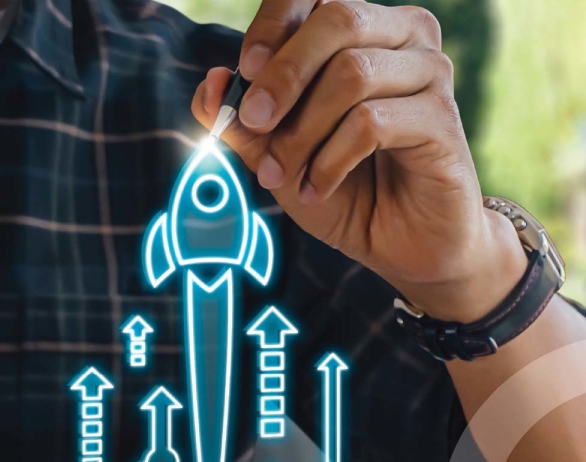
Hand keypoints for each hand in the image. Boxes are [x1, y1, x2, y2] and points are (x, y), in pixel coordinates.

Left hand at [192, 0, 527, 322]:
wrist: (399, 247)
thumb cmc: (343, 193)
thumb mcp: (278, 159)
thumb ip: (243, 125)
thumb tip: (210, 84)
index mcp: (363, 31)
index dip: (274, 23)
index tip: (244, 72)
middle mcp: (403, 37)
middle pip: (337, 18)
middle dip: (282, 75)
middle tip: (252, 122)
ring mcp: (429, 73)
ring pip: (352, 74)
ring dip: (302, 133)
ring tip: (279, 176)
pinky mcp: (443, 119)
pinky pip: (372, 122)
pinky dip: (331, 161)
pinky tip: (317, 189)